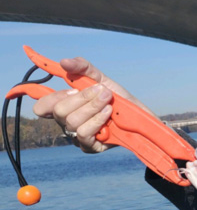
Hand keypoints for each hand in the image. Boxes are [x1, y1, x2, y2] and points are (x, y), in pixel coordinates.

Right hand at [32, 57, 154, 152]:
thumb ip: (83, 68)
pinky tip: (109, 113)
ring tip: (108, 101)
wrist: (141, 117)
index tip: (71, 88)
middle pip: (59, 111)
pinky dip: (97, 120)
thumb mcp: (101, 79)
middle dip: (82, 98)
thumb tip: (64, 62)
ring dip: (92, 108)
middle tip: (101, 92)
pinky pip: (84, 133)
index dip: (48, 97)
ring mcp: (78, 137)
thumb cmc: (118, 99)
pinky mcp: (90, 147)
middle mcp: (68, 123)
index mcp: (65, 107)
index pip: (42, 107)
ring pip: (71, 122)